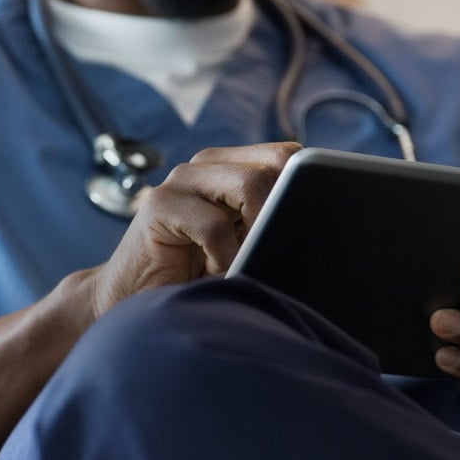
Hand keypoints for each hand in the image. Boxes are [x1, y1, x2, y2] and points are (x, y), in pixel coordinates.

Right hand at [87, 142, 299, 316]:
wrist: (134, 304)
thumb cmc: (196, 280)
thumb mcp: (244, 246)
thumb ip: (271, 224)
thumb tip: (325, 220)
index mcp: (231, 168)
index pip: (288, 155)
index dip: (303, 188)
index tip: (300, 231)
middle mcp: (206, 165)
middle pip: (277, 164)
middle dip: (281, 213)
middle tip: (266, 252)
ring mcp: (181, 181)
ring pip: (251, 186)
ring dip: (255, 236)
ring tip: (237, 263)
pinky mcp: (160, 205)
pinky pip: (216, 226)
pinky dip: (224, 259)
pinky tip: (211, 274)